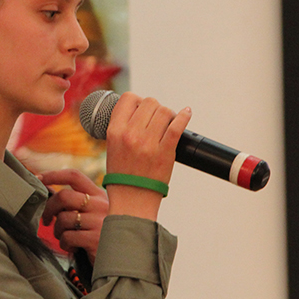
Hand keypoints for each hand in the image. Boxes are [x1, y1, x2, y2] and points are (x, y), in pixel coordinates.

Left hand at [39, 169, 108, 261]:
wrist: (124, 258)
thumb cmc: (103, 235)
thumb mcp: (96, 214)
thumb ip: (77, 204)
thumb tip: (48, 195)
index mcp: (99, 195)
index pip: (74, 176)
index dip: (53, 175)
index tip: (38, 179)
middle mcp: (100, 204)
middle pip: (64, 196)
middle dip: (49, 208)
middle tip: (46, 220)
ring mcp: (99, 221)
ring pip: (63, 218)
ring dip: (57, 231)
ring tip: (65, 237)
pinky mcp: (95, 238)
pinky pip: (68, 237)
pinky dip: (65, 244)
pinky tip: (73, 247)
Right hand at [104, 92, 191, 220]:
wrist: (133, 200)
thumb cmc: (123, 174)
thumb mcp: (112, 147)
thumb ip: (123, 127)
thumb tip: (138, 110)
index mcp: (115, 131)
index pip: (128, 98)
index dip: (137, 100)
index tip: (141, 109)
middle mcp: (131, 134)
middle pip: (149, 102)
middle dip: (155, 108)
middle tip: (156, 119)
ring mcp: (149, 143)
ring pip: (164, 111)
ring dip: (168, 114)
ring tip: (168, 123)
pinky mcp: (165, 152)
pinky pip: (177, 126)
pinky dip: (184, 116)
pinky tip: (186, 113)